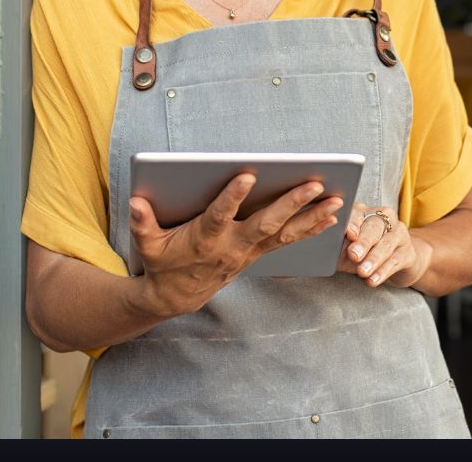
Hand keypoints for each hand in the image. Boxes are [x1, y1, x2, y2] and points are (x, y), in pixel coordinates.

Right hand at [130, 174, 342, 316]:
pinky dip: (310, 229)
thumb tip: (136, 202)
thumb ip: (142, 223)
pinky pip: (288, 241)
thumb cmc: (162, 262)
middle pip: (266, 223)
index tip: (247, 174)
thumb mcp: (147, 244)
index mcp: (205, 238)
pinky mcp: (257, 254)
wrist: (176, 297)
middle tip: (314, 184)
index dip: (233, 197)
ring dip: (311, 217)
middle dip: (291, 204)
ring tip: (336, 200)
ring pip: (284, 233)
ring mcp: (248, 251)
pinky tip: (330, 216)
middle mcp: (232, 246)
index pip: (220, 215)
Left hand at [337, 204, 432, 288]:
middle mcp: (384, 218)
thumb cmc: (361, 252)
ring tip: (362, 272)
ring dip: (373, 259)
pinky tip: (373, 280)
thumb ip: (336, 242)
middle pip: (374, 226)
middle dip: (363, 242)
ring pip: (386, 244)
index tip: (348, 234)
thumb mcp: (346, 246)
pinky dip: (383, 271)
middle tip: (353, 255)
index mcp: (364, 211)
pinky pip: (396, 260)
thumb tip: (322, 245)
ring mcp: (399, 233)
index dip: (353, 223)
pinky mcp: (408, 252)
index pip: (358, 213)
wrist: (392, 264)